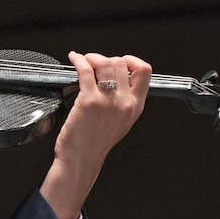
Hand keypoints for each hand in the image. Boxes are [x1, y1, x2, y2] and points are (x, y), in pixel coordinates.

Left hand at [39, 52, 151, 218]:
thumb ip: (124, 101)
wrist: (80, 160)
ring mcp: (107, 101)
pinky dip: (79, 60)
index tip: (121, 60)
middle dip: (106, 58)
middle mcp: (124, 102)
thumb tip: (116, 79)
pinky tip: (75, 59)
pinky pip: (85, 70)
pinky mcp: (88, 100)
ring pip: (105, 63)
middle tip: (95, 63)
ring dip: (93, 57)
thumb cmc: (95, 144)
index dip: (132, 60)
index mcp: (135, 107)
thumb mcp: (121, 123)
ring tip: (85, 61)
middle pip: (121, 63)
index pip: (144, 71)